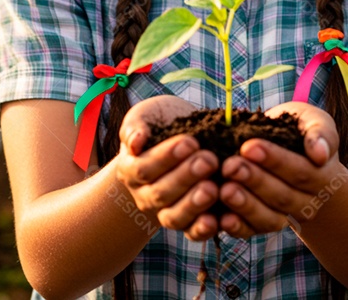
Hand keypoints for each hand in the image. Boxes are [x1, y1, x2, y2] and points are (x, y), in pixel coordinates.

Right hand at [114, 95, 220, 240]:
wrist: (185, 139)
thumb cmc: (164, 123)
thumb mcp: (147, 116)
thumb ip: (136, 126)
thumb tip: (135, 142)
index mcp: (131, 170)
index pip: (144, 168)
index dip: (166, 157)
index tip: (190, 142)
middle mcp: (146, 195)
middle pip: (160, 194)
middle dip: (185, 177)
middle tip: (208, 160)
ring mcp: (166, 211)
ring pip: (174, 217)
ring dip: (194, 205)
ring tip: (214, 189)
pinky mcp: (190, 223)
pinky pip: (192, 233)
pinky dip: (203, 229)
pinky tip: (216, 220)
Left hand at [217, 101, 347, 237]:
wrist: (290, 150)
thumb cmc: (300, 132)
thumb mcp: (316, 123)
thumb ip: (321, 135)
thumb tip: (320, 154)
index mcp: (321, 178)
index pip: (301, 171)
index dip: (275, 161)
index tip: (249, 146)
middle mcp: (305, 203)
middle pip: (282, 196)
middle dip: (254, 181)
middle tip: (230, 166)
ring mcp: (285, 217)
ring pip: (268, 218)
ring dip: (245, 205)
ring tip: (224, 190)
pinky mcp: (262, 225)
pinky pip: (252, 231)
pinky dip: (237, 227)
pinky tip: (223, 219)